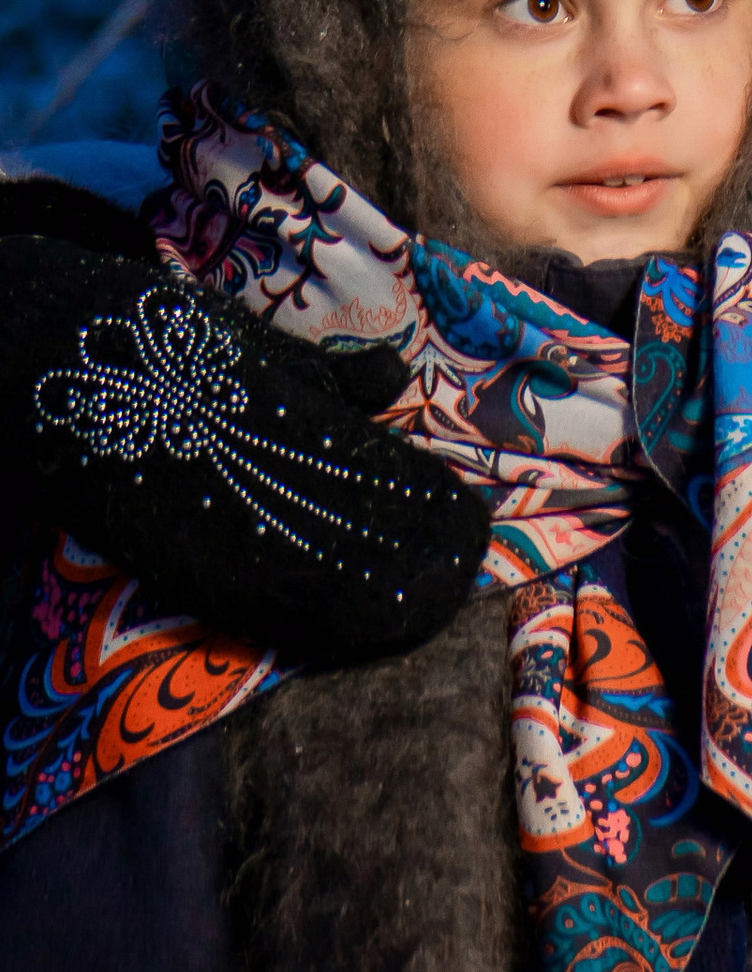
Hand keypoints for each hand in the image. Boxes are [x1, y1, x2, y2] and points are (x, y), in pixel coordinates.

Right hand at [0, 237, 489, 664]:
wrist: (57, 362)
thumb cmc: (167, 343)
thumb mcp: (256, 344)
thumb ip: (328, 375)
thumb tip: (391, 379)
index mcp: (295, 421)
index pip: (387, 480)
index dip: (435, 510)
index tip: (473, 524)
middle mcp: (268, 479)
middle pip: (366, 539)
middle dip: (423, 562)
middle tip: (466, 571)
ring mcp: (222, 527)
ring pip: (321, 582)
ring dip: (387, 599)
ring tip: (437, 603)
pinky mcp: (177, 565)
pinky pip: (260, 606)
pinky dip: (318, 621)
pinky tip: (360, 629)